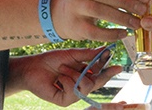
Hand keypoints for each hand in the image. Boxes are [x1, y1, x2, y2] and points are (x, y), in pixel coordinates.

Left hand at [6, 46, 120, 106]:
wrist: (33, 66)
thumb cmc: (51, 60)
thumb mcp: (72, 54)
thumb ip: (88, 54)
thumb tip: (105, 49)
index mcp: (83, 75)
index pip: (99, 74)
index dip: (109, 71)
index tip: (118, 66)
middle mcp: (79, 86)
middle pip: (97, 82)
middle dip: (100, 73)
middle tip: (100, 66)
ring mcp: (72, 95)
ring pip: (86, 86)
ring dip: (75, 74)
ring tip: (63, 68)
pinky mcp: (64, 100)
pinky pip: (74, 92)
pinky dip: (67, 81)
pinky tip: (59, 77)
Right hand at [53, 0, 150, 41]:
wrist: (64, 13)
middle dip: (127, 2)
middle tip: (143, 11)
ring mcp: (75, 6)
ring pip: (100, 11)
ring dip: (121, 18)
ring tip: (137, 24)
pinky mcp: (74, 25)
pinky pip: (95, 31)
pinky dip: (111, 34)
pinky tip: (124, 34)